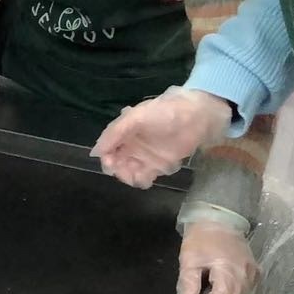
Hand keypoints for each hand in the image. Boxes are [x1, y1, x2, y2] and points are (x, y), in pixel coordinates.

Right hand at [90, 86, 231, 187]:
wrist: (197, 118)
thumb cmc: (164, 113)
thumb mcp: (136, 117)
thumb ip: (115, 133)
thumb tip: (96, 151)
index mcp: (125, 130)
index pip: (108, 147)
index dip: (106, 157)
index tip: (110, 163)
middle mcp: (132, 144)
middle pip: (117, 162)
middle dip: (118, 169)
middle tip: (126, 171)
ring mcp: (146, 155)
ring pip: (129, 171)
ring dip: (129, 176)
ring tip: (138, 175)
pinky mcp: (160, 165)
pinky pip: (145, 177)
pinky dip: (142, 180)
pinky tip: (147, 179)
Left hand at [176, 214, 258, 293]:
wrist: (219, 217)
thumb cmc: (201, 238)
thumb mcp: (188, 261)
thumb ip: (187, 287)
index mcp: (227, 272)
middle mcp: (245, 276)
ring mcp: (253, 274)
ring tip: (214, 290)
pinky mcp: (256, 271)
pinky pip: (249, 291)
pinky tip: (227, 285)